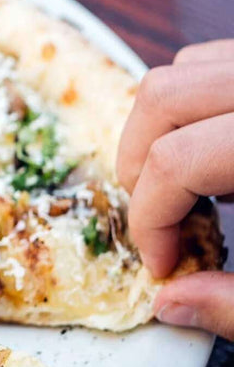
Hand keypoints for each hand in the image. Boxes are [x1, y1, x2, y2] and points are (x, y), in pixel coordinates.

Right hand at [116, 40, 233, 333]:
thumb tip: (173, 304)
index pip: (179, 160)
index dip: (153, 221)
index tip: (164, 265)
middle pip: (165, 98)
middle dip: (141, 166)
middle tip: (157, 221)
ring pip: (187, 69)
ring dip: (165, 129)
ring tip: (189, 187)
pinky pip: (220, 62)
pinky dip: (202, 105)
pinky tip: (227, 159)